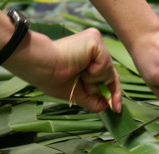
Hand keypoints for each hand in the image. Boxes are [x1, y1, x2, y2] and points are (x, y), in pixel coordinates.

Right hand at [4, 28, 121, 112]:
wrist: (42, 68)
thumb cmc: (51, 79)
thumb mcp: (77, 94)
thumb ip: (94, 100)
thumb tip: (109, 106)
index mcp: (86, 60)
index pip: (107, 77)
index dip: (113, 94)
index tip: (116, 109)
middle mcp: (93, 49)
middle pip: (111, 75)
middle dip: (108, 91)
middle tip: (88, 90)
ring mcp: (95, 43)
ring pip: (109, 72)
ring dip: (92, 81)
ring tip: (76, 73)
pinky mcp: (95, 39)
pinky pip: (105, 65)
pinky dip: (93, 73)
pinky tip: (79, 66)